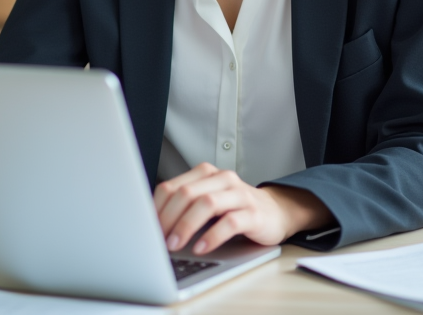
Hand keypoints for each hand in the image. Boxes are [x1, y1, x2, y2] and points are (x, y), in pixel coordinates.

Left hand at [153, 163, 333, 254]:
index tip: (146, 228)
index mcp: (205, 174)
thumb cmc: (235, 209)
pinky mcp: (254, 213)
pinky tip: (202, 248)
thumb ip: (185, 206)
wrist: (276, 212)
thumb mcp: (208, 202)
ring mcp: (239, 194)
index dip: (156, 208)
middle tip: (158, 240)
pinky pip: (230, 222)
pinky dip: (213, 236)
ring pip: (207, 204)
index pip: (172, 186)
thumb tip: (152, 224)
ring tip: (175, 244)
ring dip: (186, 226)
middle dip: (168, 218)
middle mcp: (222, 179)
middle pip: (187, 194)